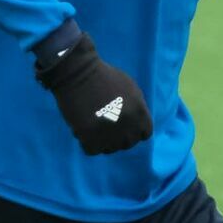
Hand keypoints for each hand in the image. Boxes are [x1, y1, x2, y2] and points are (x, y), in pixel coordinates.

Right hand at [35, 32, 152, 153]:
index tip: (124, 125)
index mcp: (139, 113)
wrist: (78, 72)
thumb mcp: (132, 89)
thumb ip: (138, 108)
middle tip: (107, 126)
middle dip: (119, 136)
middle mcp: (127, 126)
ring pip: (110, 149)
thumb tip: (137, 126)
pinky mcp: (88, 137)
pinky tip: (85, 130)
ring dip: (103, 141)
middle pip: (128, 143)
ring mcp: (108, 133)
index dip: (134, 130)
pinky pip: (92, 150)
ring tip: (95, 127)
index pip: (144, 134)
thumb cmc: (105, 77)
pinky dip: (88, 143)